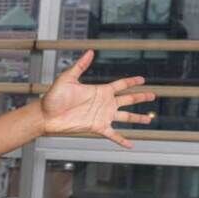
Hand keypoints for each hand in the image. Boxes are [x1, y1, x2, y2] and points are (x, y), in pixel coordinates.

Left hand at [38, 50, 155, 147]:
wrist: (45, 115)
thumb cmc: (53, 97)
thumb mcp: (67, 78)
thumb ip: (80, 66)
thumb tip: (90, 51)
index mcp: (100, 91)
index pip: (121, 85)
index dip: (132, 82)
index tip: (143, 79)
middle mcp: (104, 103)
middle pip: (128, 100)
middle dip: (141, 97)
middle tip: (153, 96)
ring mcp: (102, 116)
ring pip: (125, 117)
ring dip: (138, 118)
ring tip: (150, 118)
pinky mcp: (97, 127)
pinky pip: (113, 135)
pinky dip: (122, 140)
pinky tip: (131, 145)